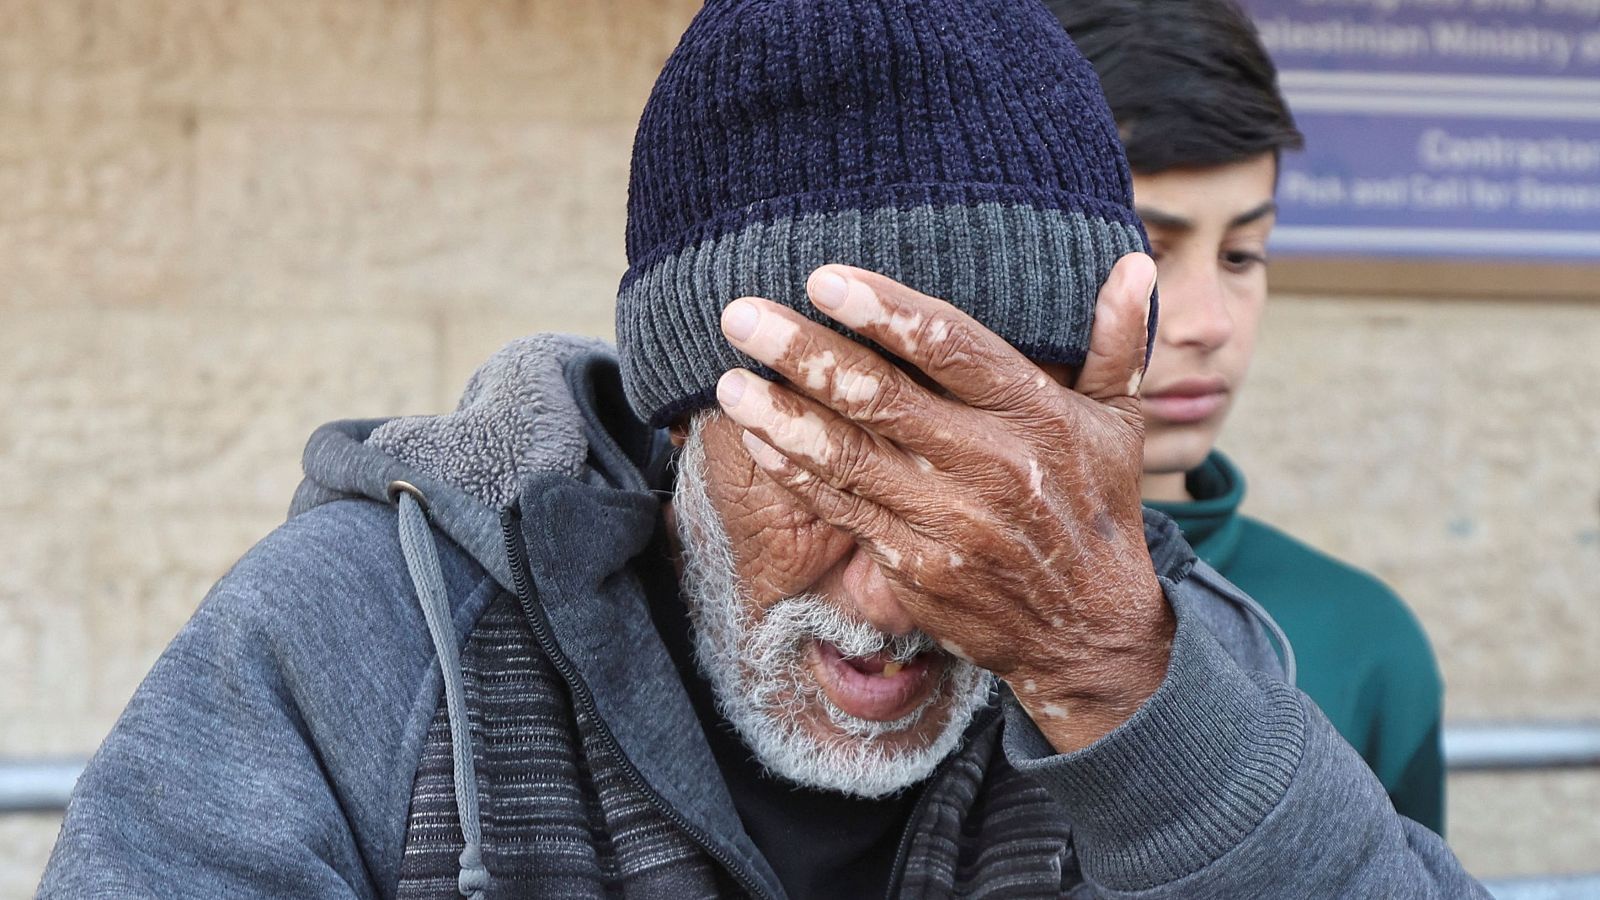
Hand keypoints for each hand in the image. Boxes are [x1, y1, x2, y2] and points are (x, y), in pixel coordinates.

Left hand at [714, 254, 1172, 752]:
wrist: (1090, 635)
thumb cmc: (1098, 514)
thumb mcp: (1120, 425)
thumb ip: (1115, 342)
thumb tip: (1134, 264)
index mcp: (1037, 416)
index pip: (950, 346)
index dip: (882, 309)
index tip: (821, 278)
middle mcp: (991, 465)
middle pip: (881, 396)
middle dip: (803, 352)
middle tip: (738, 315)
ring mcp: (950, 521)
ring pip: (848, 456)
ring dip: (779, 414)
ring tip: (727, 379)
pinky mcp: (917, 565)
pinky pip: (843, 509)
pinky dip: (795, 472)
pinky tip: (756, 438)